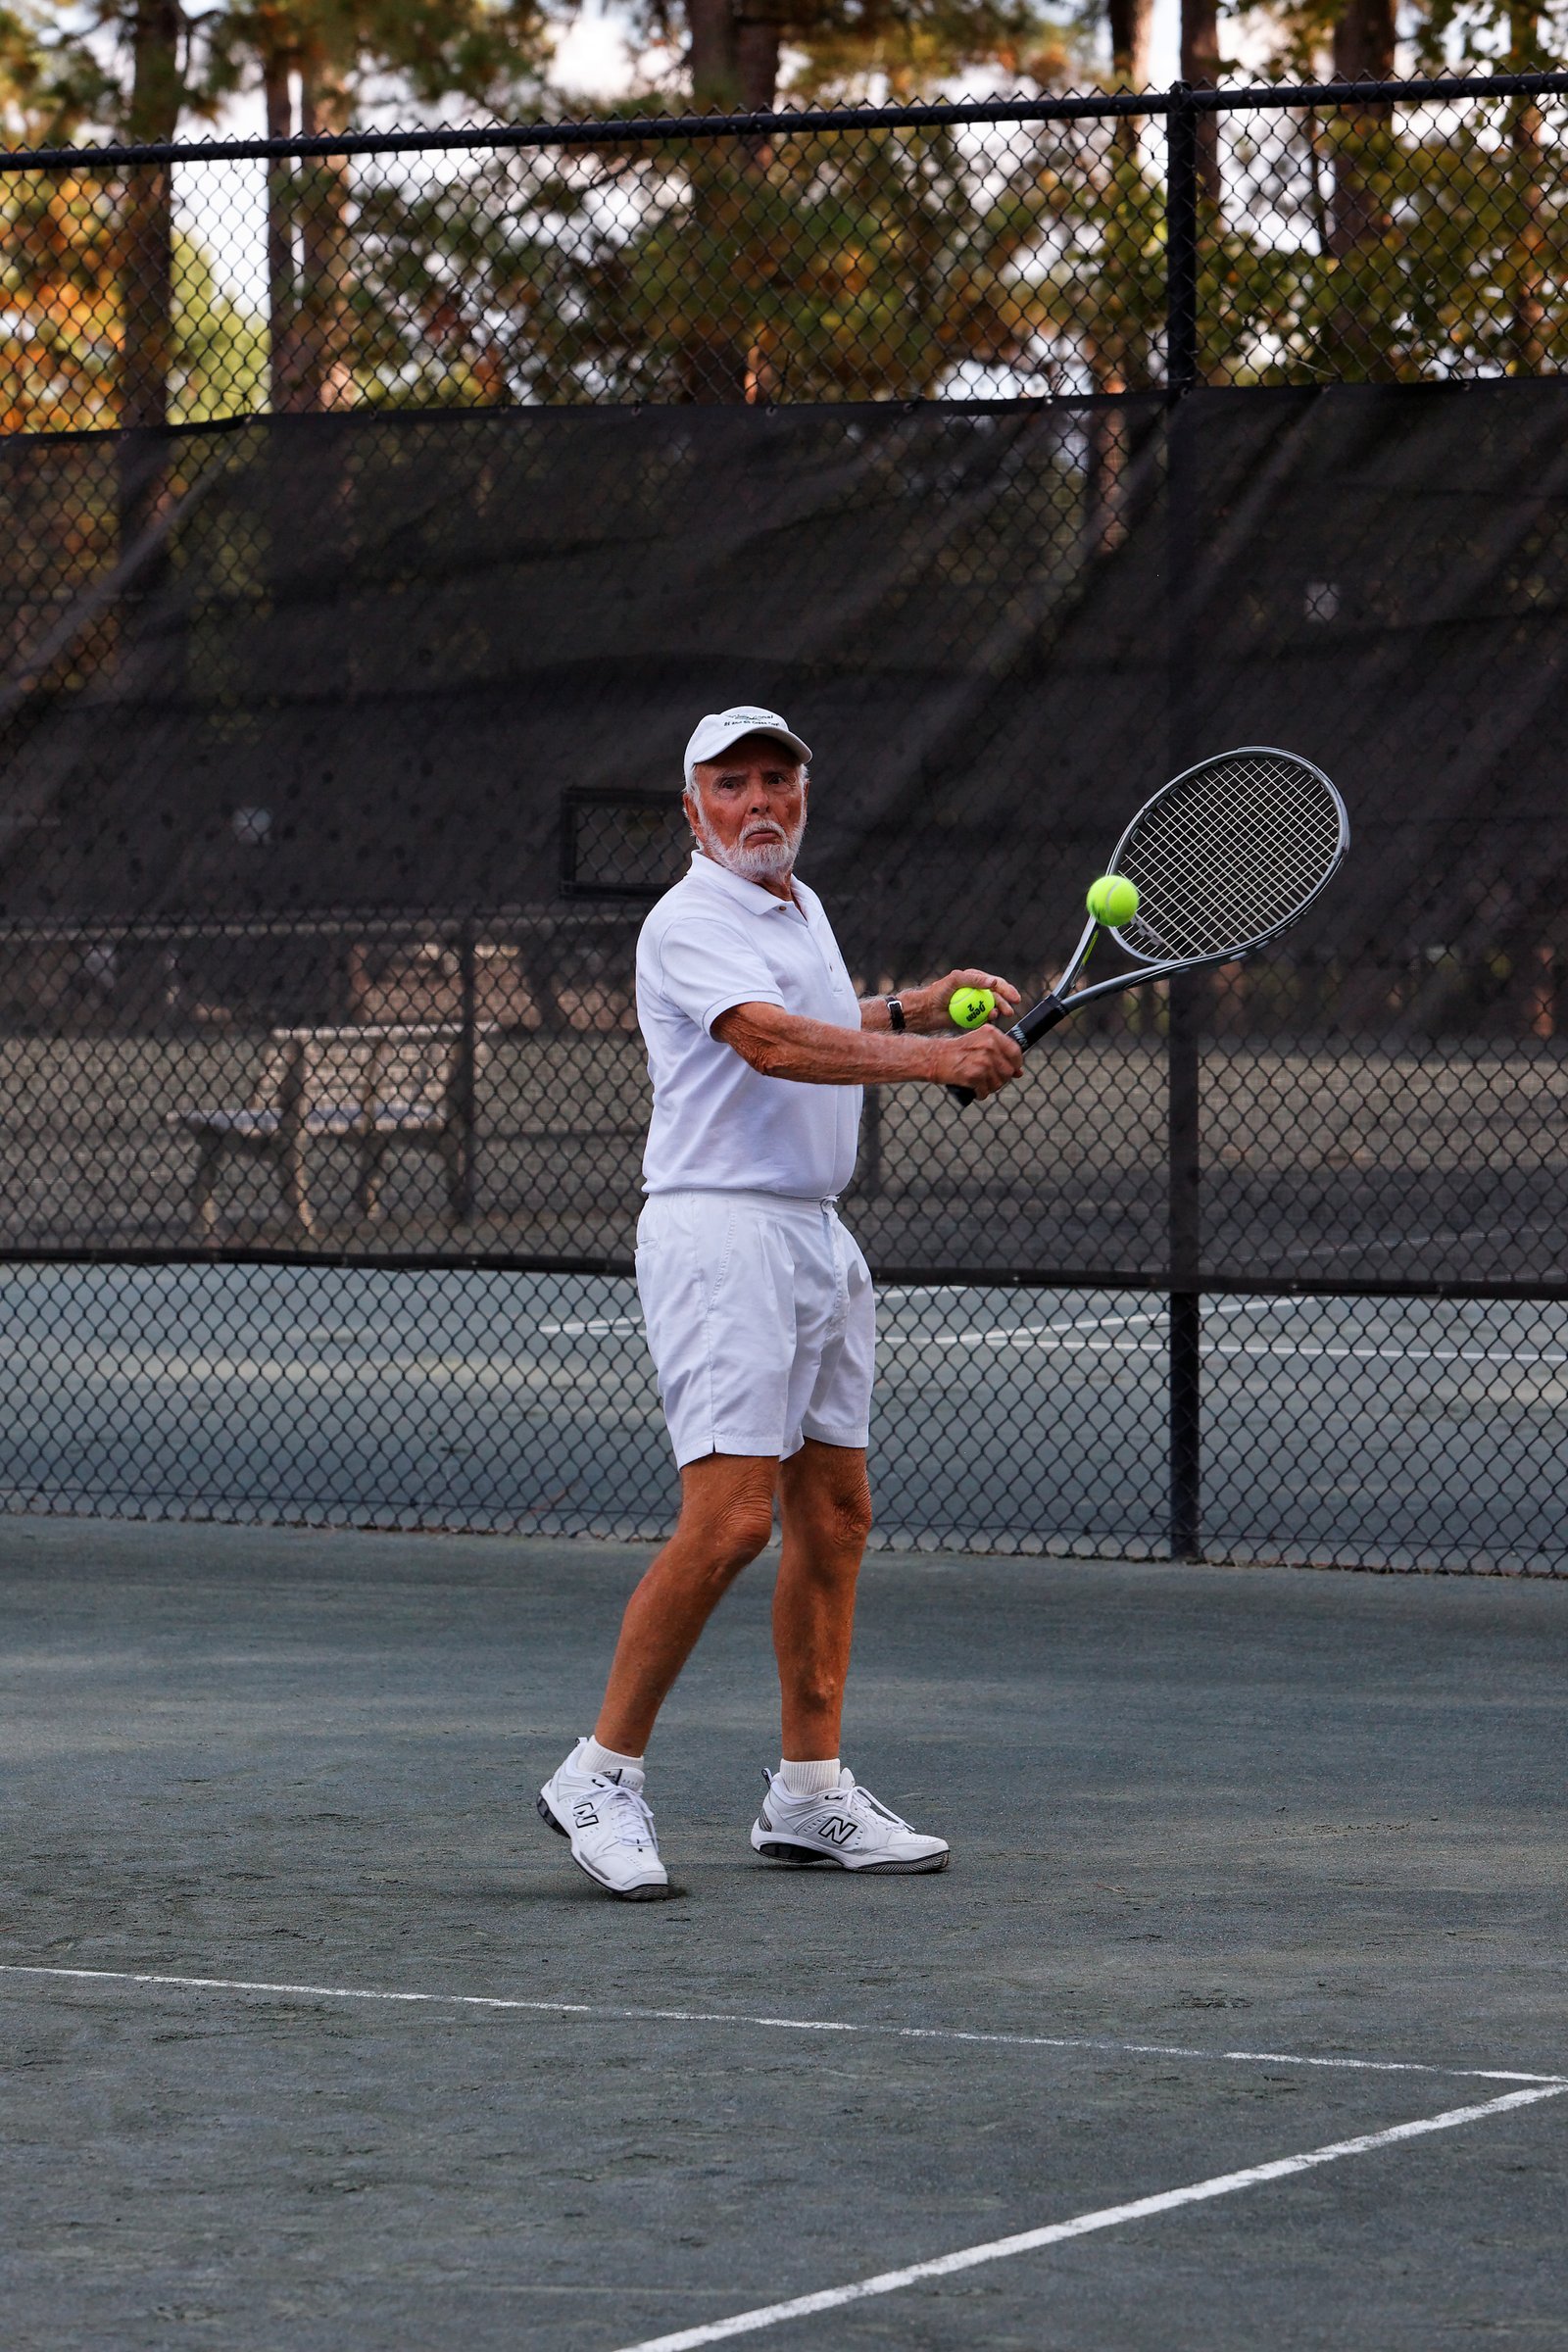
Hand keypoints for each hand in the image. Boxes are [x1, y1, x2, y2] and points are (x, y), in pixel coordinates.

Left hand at [906, 969, 1021, 1032]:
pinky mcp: (971, 1017)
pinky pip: (983, 1019)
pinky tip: (988, 1022)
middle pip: (997, 997)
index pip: (996, 983)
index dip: (1007, 990)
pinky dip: (987, 1021)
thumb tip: (993, 981)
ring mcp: (974, 1005)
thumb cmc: (939, 992)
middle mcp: (977, 991)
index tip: (1015, 998)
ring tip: (995, 1016)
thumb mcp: (956, 980)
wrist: (927, 1010)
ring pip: (992, 1009)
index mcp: (975, 980)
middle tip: (1009, 1012)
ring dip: (997, 1012)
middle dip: (1006, 1004)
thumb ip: (974, 979)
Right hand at [929, 1026, 1023, 1099]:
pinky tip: (974, 1089)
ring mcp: (982, 1061)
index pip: (1016, 1052)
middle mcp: (989, 1045)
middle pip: (1008, 1071)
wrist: (935, 1057)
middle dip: (1002, 1079)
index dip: (1016, 1064)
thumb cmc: (957, 1051)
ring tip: (980, 1083)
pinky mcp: (974, 1075)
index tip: (1012, 1070)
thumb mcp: (979, 1043)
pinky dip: (980, 1093)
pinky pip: (985, 1091)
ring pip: (998, 1083)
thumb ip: (1000, 1054)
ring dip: (990, 1087)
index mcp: (991, 1034)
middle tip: (990, 1079)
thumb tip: (1019, 1073)